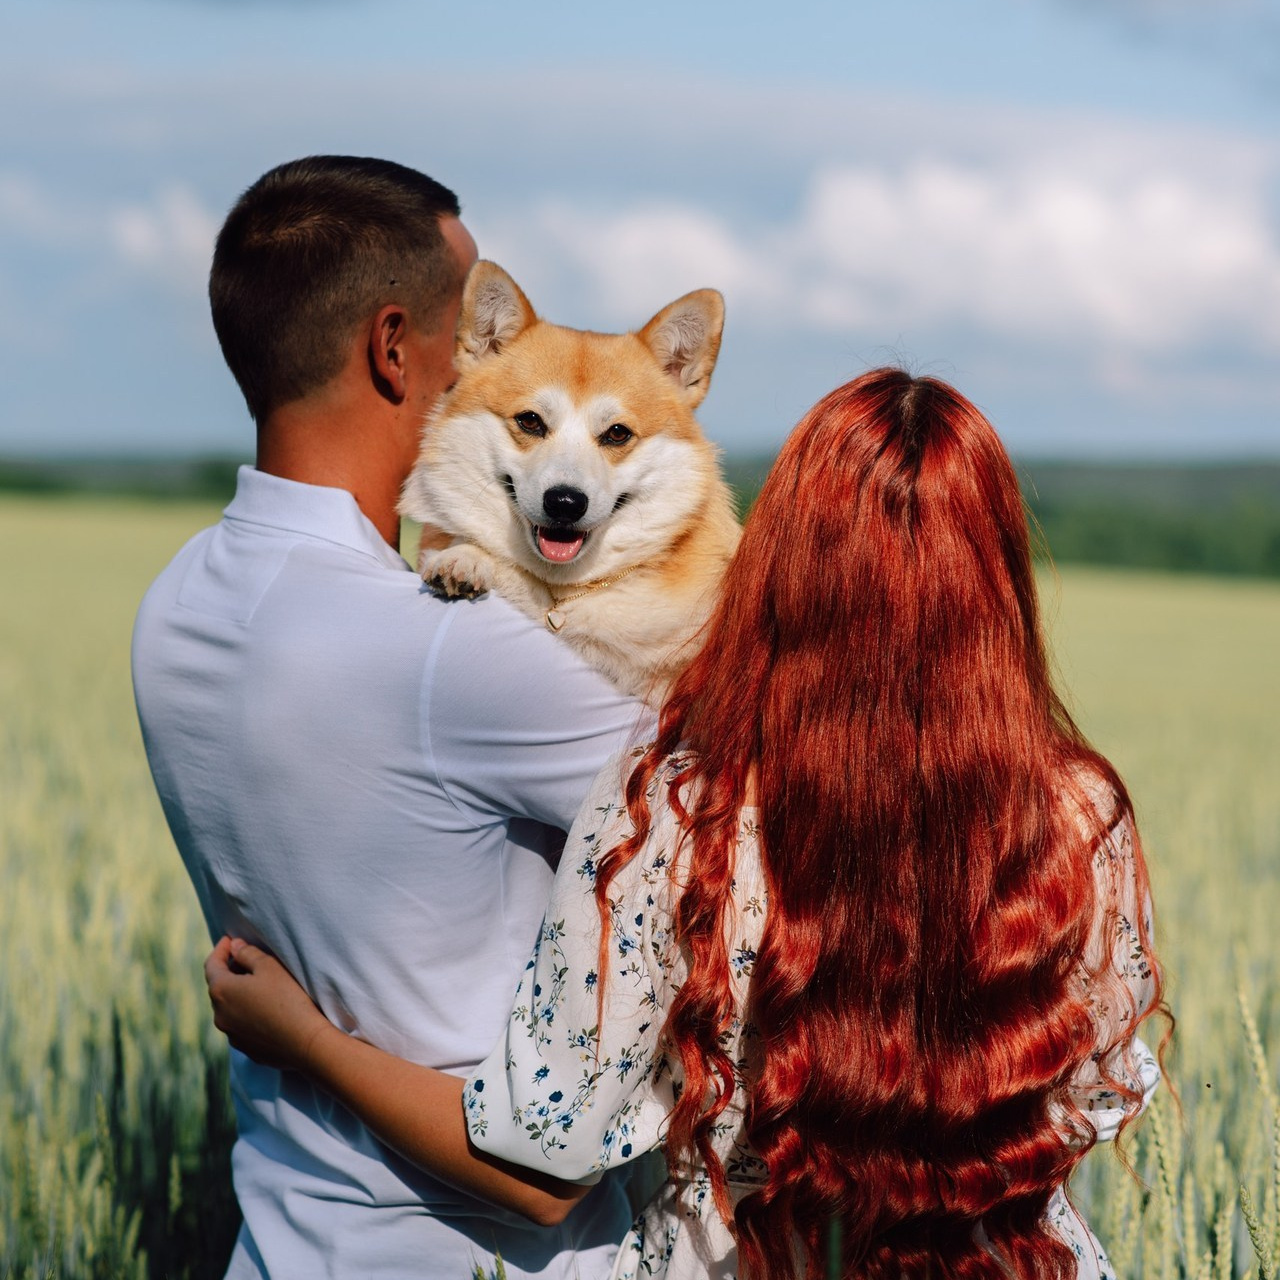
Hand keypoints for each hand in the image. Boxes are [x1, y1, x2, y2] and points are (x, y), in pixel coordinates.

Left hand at [203, 937, 332, 1072]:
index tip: (230, 939)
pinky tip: (266, 1009)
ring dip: (238, 994)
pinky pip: (241, 1025)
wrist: (305, 1042)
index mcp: (221, 991)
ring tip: (257, 985)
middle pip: (219, 987)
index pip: (212, 964)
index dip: (221, 949)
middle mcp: (219, 1015)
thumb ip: (248, 953)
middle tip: (245, 959)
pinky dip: (247, 1013)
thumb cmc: (288, 998)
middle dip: (230, 971)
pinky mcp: (245, 1048)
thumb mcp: (270, 966)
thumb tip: (235, 946)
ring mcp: (231, 1034)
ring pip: (229, 1008)